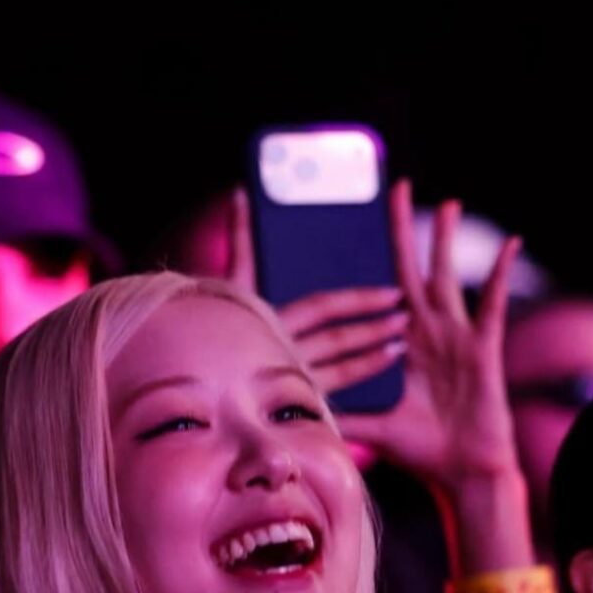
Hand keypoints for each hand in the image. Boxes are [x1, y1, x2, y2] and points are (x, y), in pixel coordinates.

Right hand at [219, 188, 409, 398]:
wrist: (188, 364)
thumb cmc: (208, 319)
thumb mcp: (228, 279)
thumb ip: (241, 237)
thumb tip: (242, 193)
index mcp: (269, 317)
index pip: (324, 306)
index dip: (360, 299)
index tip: (392, 292)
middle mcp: (281, 348)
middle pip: (338, 338)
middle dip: (374, 327)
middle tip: (405, 316)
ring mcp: (284, 377)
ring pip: (339, 368)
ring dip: (371, 355)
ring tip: (400, 346)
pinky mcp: (286, 399)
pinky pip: (329, 392)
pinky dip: (354, 381)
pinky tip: (376, 377)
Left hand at [338, 180, 522, 492]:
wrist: (462, 474)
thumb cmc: (420, 450)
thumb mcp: (369, 423)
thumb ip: (337, 410)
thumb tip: (292, 408)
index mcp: (401, 345)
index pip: (377, 296)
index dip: (364, 266)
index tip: (347, 233)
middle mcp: (428, 334)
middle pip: (410, 272)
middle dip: (402, 232)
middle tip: (395, 190)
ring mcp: (456, 338)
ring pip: (447, 278)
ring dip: (447, 241)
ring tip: (447, 202)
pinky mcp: (482, 348)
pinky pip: (493, 304)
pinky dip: (502, 274)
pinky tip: (510, 245)